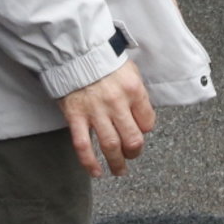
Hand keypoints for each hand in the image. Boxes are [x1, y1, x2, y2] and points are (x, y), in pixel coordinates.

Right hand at [59, 58, 153, 177]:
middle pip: (132, 139)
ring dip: (116, 163)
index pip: (148, 123)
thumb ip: (136, 95)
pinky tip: (95, 172)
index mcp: (133, 90)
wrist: (75, 52)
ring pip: (110, 146)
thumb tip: (140, 118)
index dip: (144, 131)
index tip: (139, 131)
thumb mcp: (129, 71)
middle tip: (131, 155)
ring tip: (118, 170)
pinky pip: (83, 145)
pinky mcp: (76, 116)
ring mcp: (95, 111)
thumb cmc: (103, 61)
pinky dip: (89, 163)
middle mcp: (117, 103)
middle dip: (134, 152)